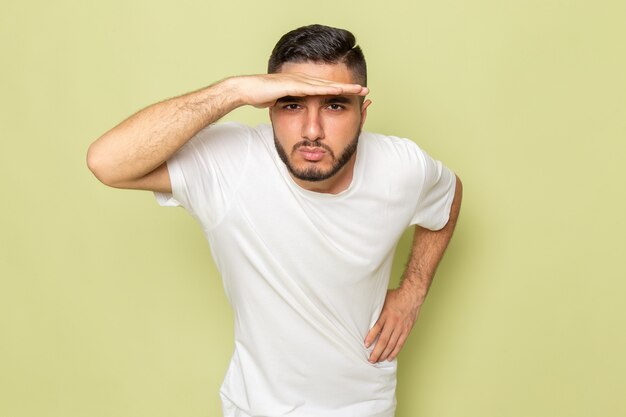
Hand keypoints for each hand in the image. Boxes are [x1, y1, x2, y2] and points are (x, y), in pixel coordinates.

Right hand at [233, 73, 368, 108]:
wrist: (245, 89)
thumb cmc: (259, 95)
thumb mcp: (279, 102)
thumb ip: (288, 104)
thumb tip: (291, 109)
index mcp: (301, 85)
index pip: (324, 88)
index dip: (340, 90)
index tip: (354, 94)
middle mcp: (302, 81)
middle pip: (330, 84)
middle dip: (348, 87)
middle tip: (365, 89)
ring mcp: (298, 81)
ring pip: (325, 84)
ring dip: (342, 86)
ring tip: (358, 89)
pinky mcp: (292, 84)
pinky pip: (313, 88)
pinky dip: (327, 88)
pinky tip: (338, 89)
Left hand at [364, 288, 421, 362]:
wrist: (412, 296)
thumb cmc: (396, 297)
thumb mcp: (382, 299)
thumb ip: (375, 308)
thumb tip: (361, 310)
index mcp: (386, 314)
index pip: (377, 327)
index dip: (371, 337)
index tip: (366, 345)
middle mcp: (393, 322)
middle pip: (384, 340)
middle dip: (377, 351)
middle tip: (371, 359)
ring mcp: (400, 327)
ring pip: (391, 344)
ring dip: (384, 354)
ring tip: (378, 360)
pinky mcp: (406, 330)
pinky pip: (400, 343)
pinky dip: (394, 352)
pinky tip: (389, 357)